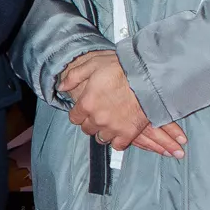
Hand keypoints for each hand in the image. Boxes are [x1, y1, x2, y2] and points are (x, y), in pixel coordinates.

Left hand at [59, 49, 186, 157]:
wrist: (148, 76)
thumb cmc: (121, 67)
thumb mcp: (94, 63)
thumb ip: (75, 76)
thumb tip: (61, 86)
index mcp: (87, 103)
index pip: (74, 118)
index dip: (79, 113)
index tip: (86, 107)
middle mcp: (97, 119)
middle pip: (87, 129)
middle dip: (90, 121)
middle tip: (100, 112)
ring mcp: (113, 128)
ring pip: (101, 138)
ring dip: (103, 131)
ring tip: (110, 121)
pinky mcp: (129, 133)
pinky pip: (117, 145)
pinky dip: (118, 140)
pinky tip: (120, 130)